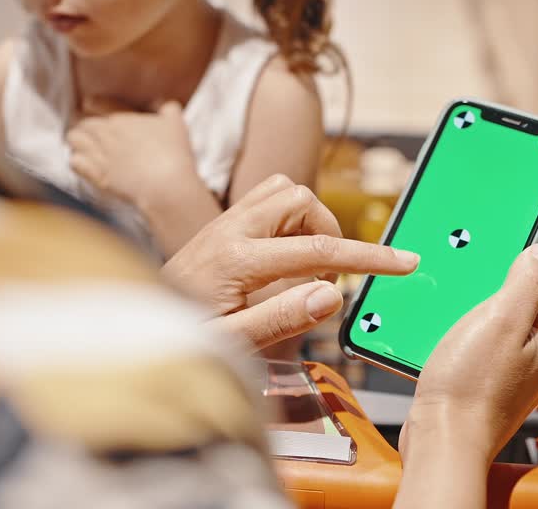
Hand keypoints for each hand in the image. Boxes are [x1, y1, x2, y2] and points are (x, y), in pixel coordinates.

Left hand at [66, 98, 201, 208]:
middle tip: (92, 137)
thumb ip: (169, 110)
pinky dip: (77, 162)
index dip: (92, 107)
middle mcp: (107, 134)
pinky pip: (74, 162)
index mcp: (123, 120)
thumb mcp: (176, 124)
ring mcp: (100, 154)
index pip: (98, 107)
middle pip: (84, 124)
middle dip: (86, 130)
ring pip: (73, 140)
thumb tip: (166, 105)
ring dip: (78, 143)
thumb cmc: (173, 154)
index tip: (91, 110)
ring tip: (85, 150)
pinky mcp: (97, 175)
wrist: (167, 184)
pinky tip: (84, 165)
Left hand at [163, 175, 419, 349]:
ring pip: (284, 191)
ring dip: (307, 222)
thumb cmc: (178, 339)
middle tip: (322, 282)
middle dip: (329, 235)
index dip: (368, 258)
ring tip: (303, 268)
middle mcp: (229, 230)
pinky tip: (282, 257)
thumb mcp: (230, 345)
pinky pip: (265, 199)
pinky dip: (287, 219)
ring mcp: (222, 222)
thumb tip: (330, 296)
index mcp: (236, 261)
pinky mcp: (219, 225)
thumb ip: (279, 320)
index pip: (317, 251)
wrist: (132, 328)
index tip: (406, 263)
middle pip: (301, 200)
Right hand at [402, 244, 537, 467]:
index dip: (527, 260)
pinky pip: (481, 344)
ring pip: (499, 322)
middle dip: (497, 285)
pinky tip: (445, 336)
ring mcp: (514, 371)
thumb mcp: (501, 321)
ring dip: (475, 310)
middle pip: (525, 300)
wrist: (443, 440)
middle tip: (471, 282)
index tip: (500, 251)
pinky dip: (464, 333)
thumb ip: (527, 283)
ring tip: (454, 311)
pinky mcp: (489, 383)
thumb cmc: (470, 387)